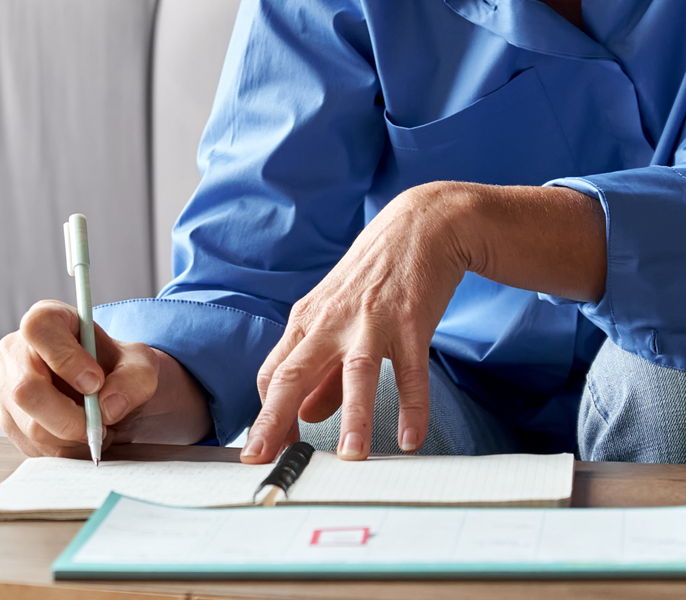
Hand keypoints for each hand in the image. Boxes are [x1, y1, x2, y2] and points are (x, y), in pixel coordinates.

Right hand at [0, 300, 212, 455]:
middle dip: (70, 417)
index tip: (95, 382)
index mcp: (45, 320)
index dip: (66, 358)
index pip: (39, 330)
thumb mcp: (140, 365)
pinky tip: (82, 436)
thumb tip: (108, 407)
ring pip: (32, 426)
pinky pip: (35, 447)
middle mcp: (16, 351)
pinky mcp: (11, 422)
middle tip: (101, 424)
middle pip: (26, 389)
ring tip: (97, 427)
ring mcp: (7, 389)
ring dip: (74, 438)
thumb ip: (133, 380)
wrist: (110, 392)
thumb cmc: (117, 368)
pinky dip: (67, 450)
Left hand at [242, 182, 474, 463]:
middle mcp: (332, 321)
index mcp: (307, 321)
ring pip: (355, 374)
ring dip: (353, 418)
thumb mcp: (336, 316)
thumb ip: (321, 371)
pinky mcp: (411, 322)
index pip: (272, 374)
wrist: (420, 225)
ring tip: (351, 459)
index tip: (264, 451)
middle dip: (275, 420)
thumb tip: (303, 415)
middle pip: (294, 373)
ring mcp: (371, 321)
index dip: (266, 415)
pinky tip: (411, 439)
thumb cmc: (374, 276)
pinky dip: (412, 407)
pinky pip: (412, 372)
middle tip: (265, 460)